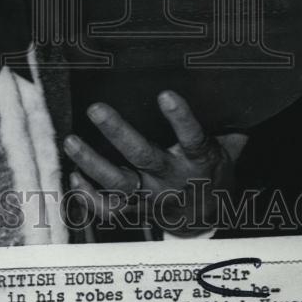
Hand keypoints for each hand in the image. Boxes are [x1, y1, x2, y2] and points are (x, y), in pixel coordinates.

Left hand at [64, 90, 246, 236]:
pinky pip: (110, 210)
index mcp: (199, 161)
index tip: (165, 94)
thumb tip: (230, 84)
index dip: (181, 118)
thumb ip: (223, 120)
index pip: (193, 138)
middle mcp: (173, 180)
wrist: (207, 217)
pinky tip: (75, 176)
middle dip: (118, 133)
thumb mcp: (225, 145)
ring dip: (92, 163)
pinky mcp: (136, 212)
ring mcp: (152, 199)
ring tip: (71, 141)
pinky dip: (90, 197)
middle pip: (144, 157)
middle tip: (96, 109)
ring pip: (119, 183)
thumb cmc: (209, 168)